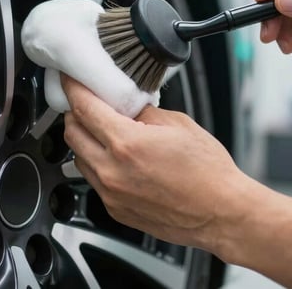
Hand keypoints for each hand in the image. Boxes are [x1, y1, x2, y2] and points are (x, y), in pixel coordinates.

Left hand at [61, 75, 246, 250]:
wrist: (221, 212)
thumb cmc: (208, 173)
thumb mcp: (178, 124)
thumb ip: (144, 112)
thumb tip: (127, 106)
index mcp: (126, 144)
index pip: (83, 108)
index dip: (73, 89)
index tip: (70, 80)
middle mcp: (112, 171)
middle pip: (72, 133)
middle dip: (76, 113)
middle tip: (88, 102)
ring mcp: (111, 194)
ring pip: (79, 159)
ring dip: (86, 140)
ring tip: (107, 131)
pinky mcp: (115, 209)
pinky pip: (94, 180)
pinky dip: (99, 164)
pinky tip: (119, 158)